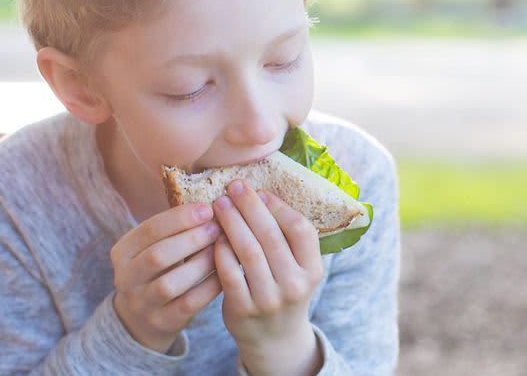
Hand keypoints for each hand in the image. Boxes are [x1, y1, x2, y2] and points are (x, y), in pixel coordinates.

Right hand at [110, 202, 224, 352]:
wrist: (144, 317)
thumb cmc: (158, 270)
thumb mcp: (153, 247)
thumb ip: (172, 229)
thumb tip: (210, 203)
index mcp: (122, 252)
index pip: (149, 230)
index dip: (179, 218)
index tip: (207, 208)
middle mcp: (126, 278)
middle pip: (158, 256)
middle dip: (191, 239)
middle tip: (217, 227)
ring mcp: (142, 303)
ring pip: (170, 283)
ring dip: (200, 263)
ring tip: (221, 248)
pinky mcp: (162, 321)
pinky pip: (189, 303)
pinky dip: (209, 286)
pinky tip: (225, 271)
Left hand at [213, 180, 323, 375]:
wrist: (275, 339)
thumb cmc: (284, 291)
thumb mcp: (299, 269)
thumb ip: (288, 239)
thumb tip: (262, 194)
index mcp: (312, 270)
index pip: (300, 229)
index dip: (279, 206)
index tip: (260, 191)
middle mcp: (294, 284)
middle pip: (271, 235)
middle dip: (250, 206)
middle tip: (234, 187)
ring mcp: (269, 299)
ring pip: (248, 251)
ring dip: (232, 223)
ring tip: (220, 205)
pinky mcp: (243, 309)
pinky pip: (229, 272)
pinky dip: (220, 251)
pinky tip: (214, 236)